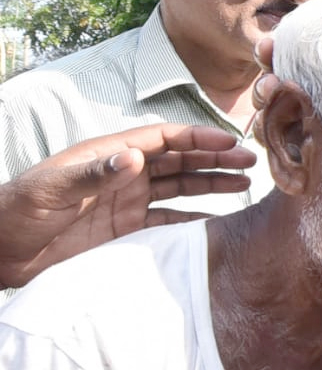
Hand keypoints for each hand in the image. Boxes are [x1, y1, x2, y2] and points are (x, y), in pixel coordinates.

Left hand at [0, 124, 254, 288]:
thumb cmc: (17, 211)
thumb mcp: (52, 189)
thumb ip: (94, 173)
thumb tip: (135, 157)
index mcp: (108, 154)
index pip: (163, 139)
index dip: (198, 138)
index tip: (230, 142)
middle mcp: (124, 174)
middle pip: (180, 160)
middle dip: (215, 158)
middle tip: (251, 162)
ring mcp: (127, 203)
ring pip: (180, 188)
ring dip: (211, 185)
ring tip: (244, 185)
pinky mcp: (126, 232)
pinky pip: (169, 222)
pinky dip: (194, 220)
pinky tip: (217, 220)